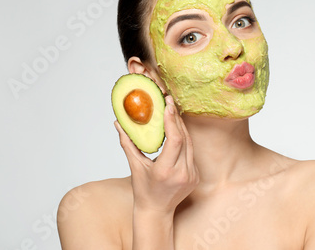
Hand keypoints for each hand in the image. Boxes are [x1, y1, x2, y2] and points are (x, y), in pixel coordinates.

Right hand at [115, 95, 198, 214]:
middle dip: (177, 118)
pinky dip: (184, 140)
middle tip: (170, 102)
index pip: (175, 140)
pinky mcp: (196, 175)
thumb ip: (127, 143)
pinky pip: (191, 152)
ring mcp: (191, 175)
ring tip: (173, 112)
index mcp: (166, 171)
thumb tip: (118, 123)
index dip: (172, 121)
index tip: (168, 105)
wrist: (157, 211)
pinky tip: (178, 129)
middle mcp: (182, 173)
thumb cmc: (143, 190)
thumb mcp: (134, 166)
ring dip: (182, 127)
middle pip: (184, 138)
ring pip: (190, 144)